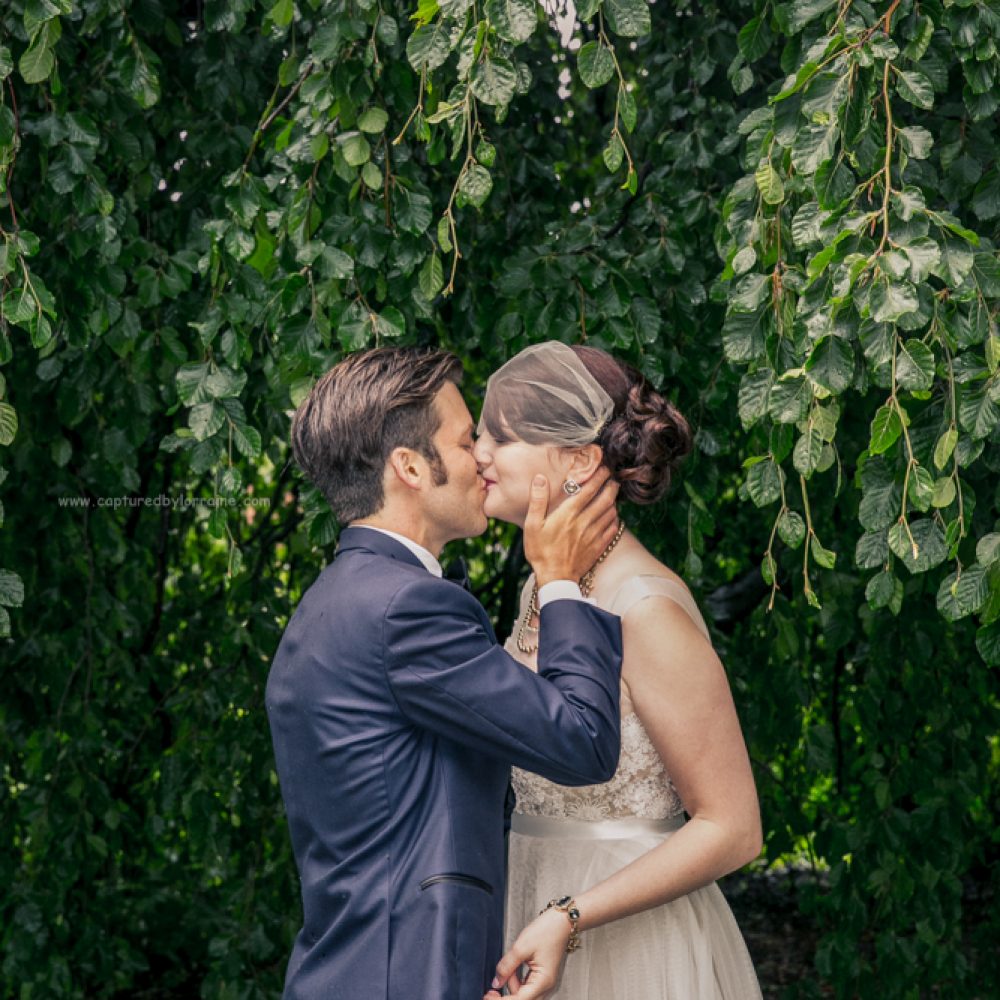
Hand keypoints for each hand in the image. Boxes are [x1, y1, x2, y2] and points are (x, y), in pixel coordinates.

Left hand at [486, 908, 571, 999]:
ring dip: (512, 986)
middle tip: (491, 991)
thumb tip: (496, 983)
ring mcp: (545, 981)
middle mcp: (546, 985)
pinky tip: (512, 971)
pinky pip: (527, 986)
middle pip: (523, 999)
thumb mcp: (521, 947)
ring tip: (507, 969)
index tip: (488, 996)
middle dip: (506, 996)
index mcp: (543, 981)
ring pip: (524, 994)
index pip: (519, 999)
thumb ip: (507, 967)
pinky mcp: (543, 976)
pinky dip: (517, 981)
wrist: (561, 921)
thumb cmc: (546, 931)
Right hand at [524, 468, 619, 587]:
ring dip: (613, 500)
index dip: (598, 476)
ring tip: (613, 494)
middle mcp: (584, 521)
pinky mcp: (599, 546)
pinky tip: (613, 515)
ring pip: (610, 512)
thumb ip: (537, 500)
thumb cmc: (540, 551)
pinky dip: (615, 518)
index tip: (603, 468)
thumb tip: (540, 478)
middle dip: (611, 485)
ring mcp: (594, 534)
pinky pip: (613, 528)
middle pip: (605, 498)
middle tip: (612, 478)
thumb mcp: (532, 525)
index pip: (588, 489)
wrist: (555, 578)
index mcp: (568, 514)